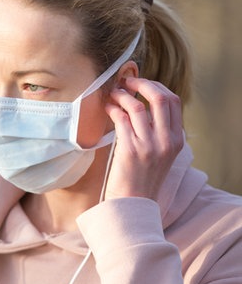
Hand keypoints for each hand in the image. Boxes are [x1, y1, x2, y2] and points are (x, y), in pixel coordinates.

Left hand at [104, 77, 183, 199]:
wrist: (132, 202)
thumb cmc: (141, 175)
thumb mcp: (160, 153)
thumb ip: (158, 130)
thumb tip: (143, 102)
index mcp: (176, 139)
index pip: (174, 101)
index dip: (157, 87)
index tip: (141, 83)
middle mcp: (166, 140)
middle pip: (160, 98)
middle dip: (142, 84)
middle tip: (126, 81)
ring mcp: (149, 145)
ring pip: (138, 106)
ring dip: (122, 95)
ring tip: (112, 93)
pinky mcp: (130, 150)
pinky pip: (121, 119)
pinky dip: (113, 108)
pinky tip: (107, 108)